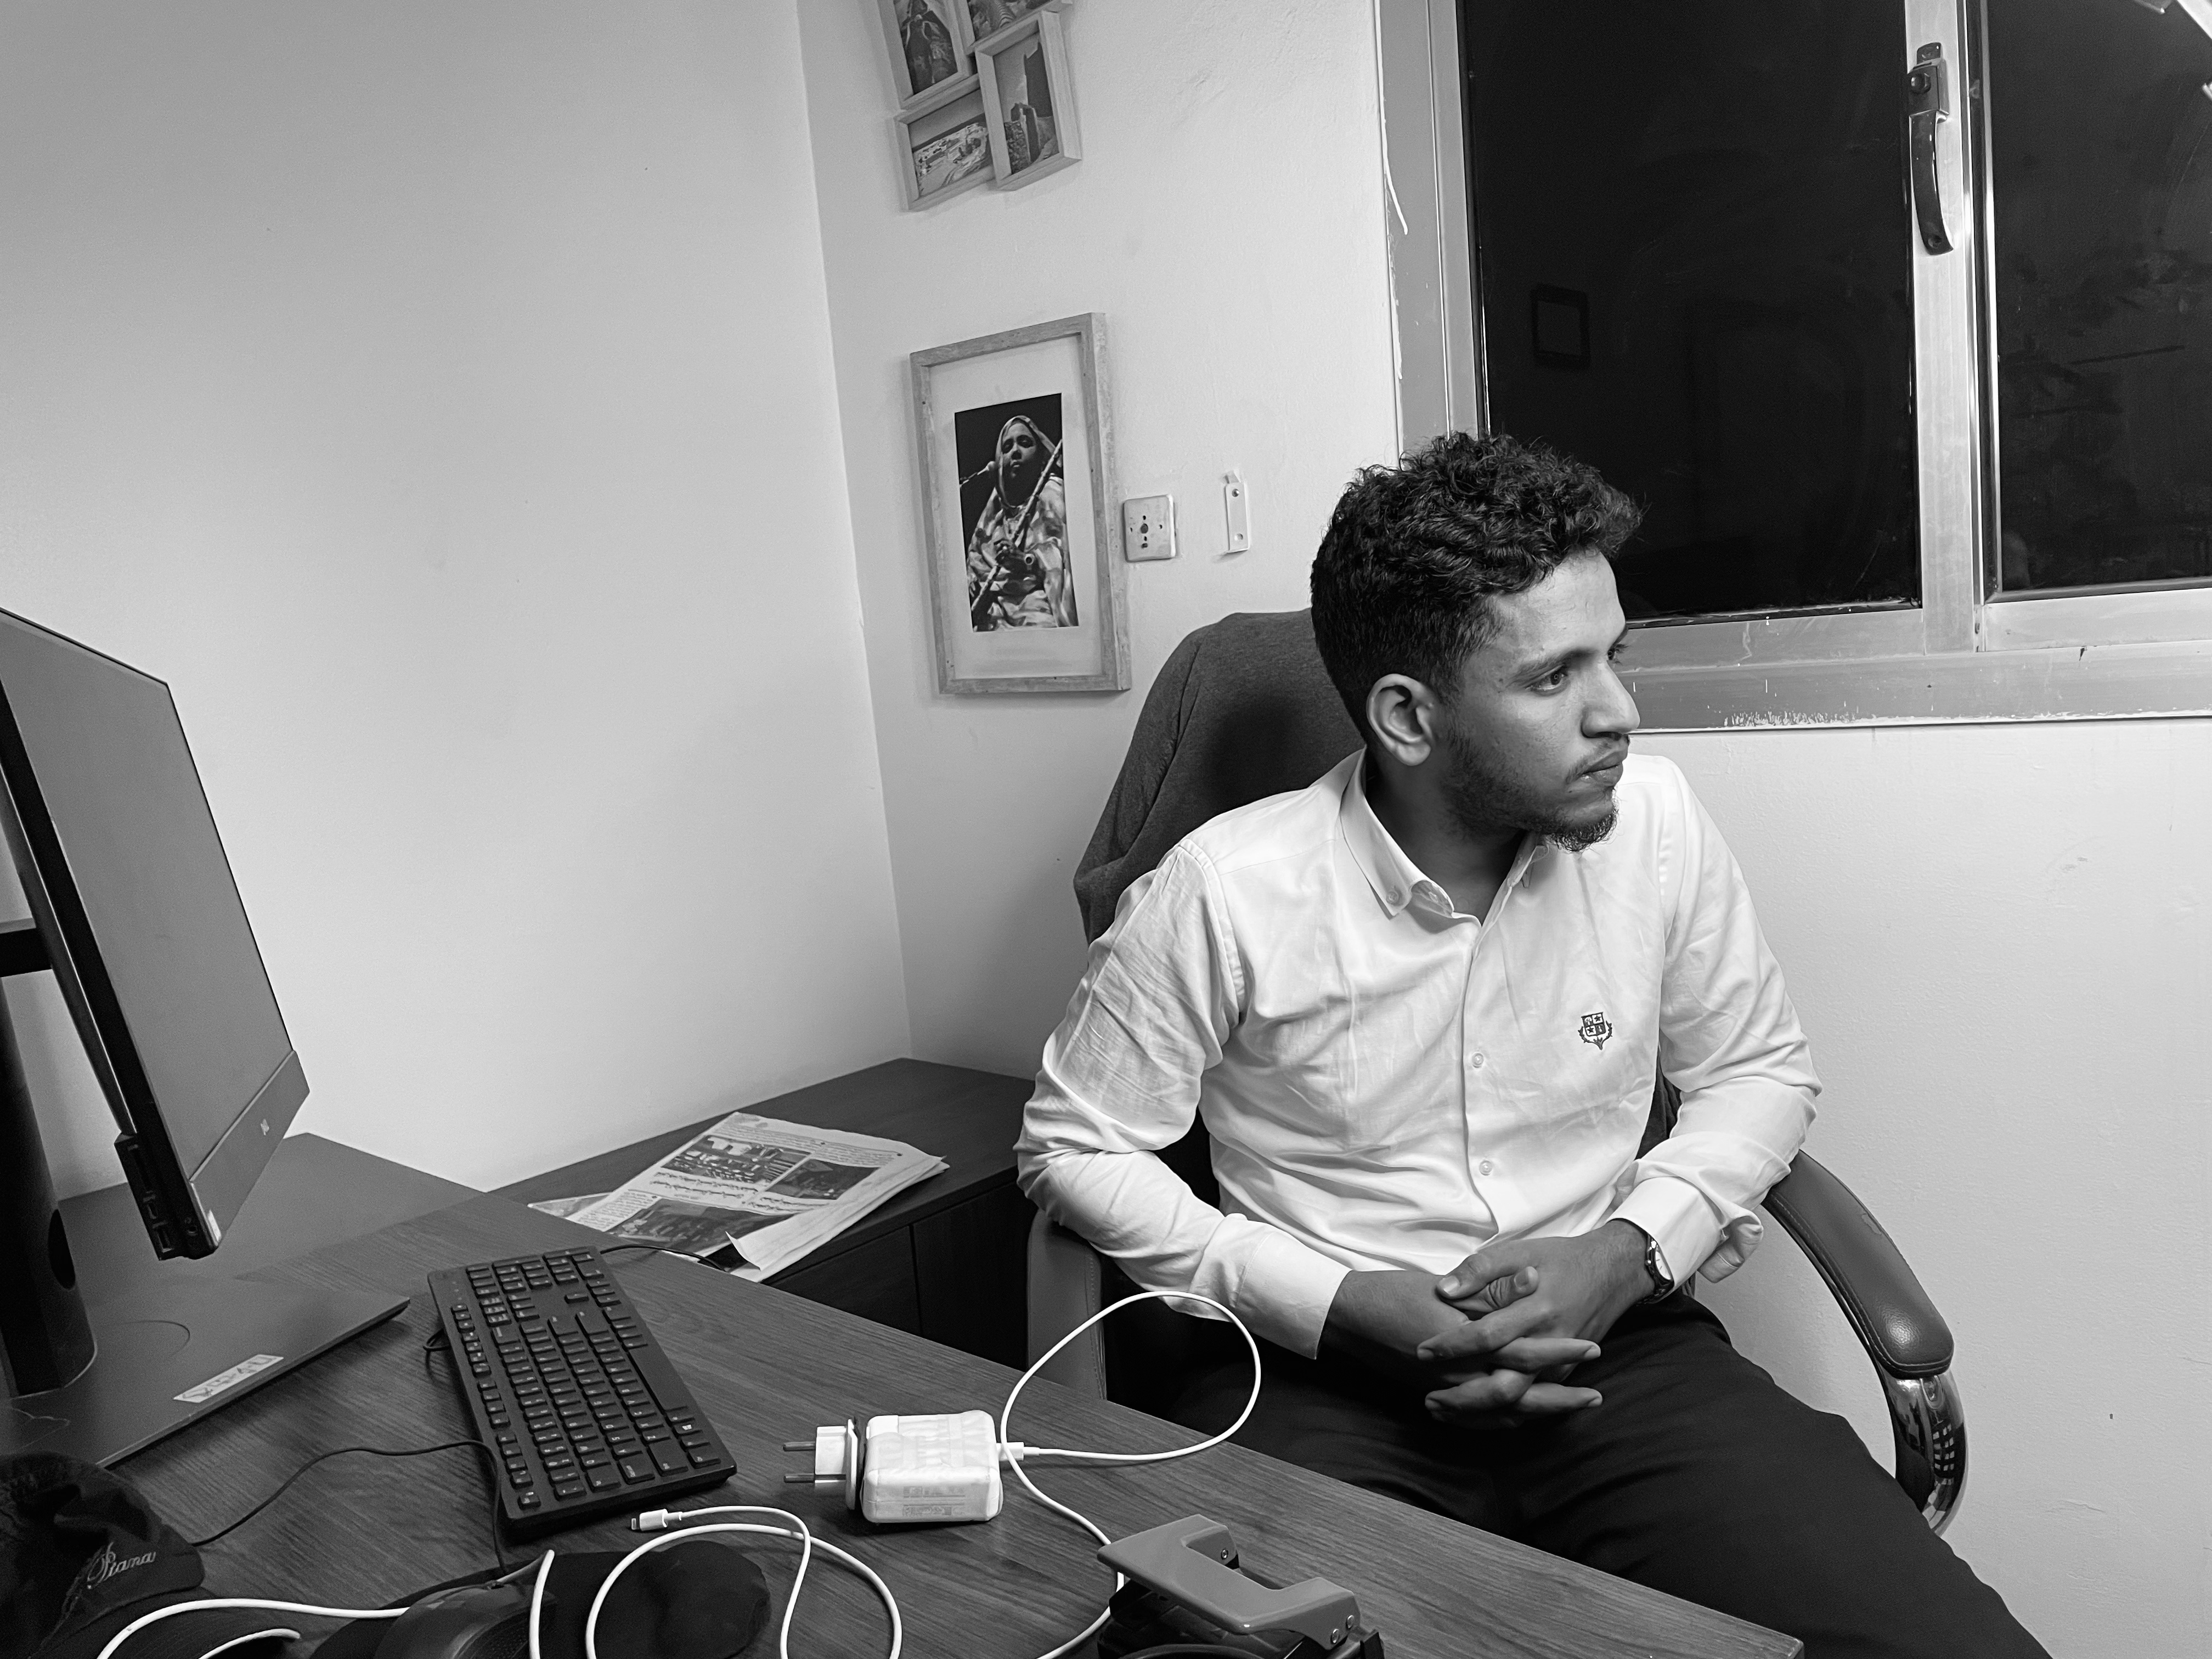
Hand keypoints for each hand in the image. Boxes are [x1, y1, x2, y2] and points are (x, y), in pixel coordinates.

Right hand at [1321, 1269, 1598, 1409]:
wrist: (1352, 1316)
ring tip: (1570, 1410)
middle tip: (1595, 1398)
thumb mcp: (1449, 1285)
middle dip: (1561, 1397)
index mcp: (1467, 1343)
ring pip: (1502, 1413)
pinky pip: (1476, 1421)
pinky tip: (1519, 1420)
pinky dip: (1502, 1423)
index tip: (1593, 1348)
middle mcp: (1461, 1376)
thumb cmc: (1398, 1293)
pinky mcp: (1435, 1396)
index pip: (1525, 1353)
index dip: (1560, 1351)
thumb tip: (1534, 1280)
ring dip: (1539, 1412)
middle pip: (1522, 1395)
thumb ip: (1493, 1289)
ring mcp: (1447, 1392)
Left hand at [1415, 1222, 1652, 1421]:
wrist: (1612, 1273)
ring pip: (1519, 1404)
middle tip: (1428, 1398)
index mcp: (1537, 1309)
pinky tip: (1473, 1416)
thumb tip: (1444, 1290)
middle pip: (1506, 1386)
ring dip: (1480, 1414)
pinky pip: (1532, 1405)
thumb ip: (1481, 1269)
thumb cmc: (1559, 1259)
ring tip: (1441, 1412)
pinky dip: (1502, 1415)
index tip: (1422, 1350)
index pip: (1488, 1336)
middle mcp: (1551, 1343)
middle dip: (1465, 1398)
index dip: (1453, 1346)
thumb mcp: (1519, 1251)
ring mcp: (1562, 1365)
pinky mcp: (1565, 1374)